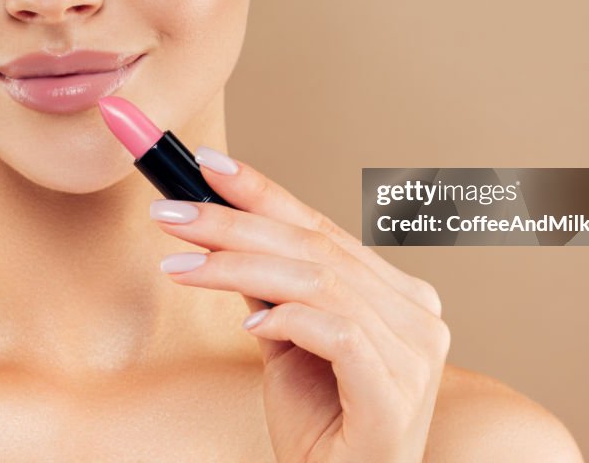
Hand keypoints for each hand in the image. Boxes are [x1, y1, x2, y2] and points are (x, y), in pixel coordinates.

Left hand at [150, 146, 449, 462]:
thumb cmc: (321, 423)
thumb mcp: (288, 343)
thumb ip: (272, 289)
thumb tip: (222, 232)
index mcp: (397, 292)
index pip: (321, 226)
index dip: (263, 192)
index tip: (206, 165)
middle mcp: (416, 312)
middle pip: (314, 248)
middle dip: (234, 224)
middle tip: (172, 213)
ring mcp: (414, 352)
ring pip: (318, 282)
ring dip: (238, 268)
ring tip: (180, 265)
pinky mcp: (397, 393)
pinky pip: (338, 334)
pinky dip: (289, 321)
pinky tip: (250, 326)